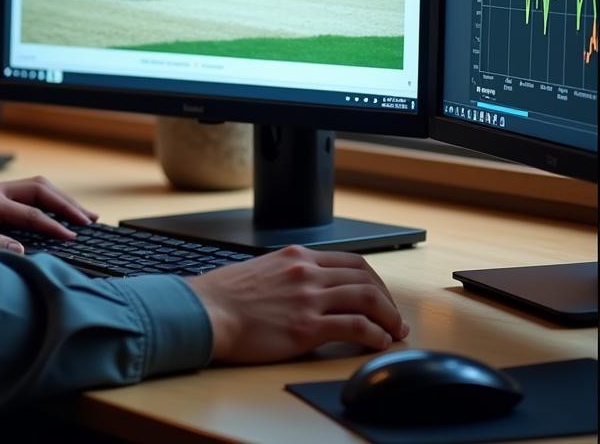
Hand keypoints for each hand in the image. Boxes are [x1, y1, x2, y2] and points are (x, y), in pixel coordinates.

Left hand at [0, 175, 97, 251]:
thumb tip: (19, 250)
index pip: (31, 212)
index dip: (55, 226)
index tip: (75, 239)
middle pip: (40, 189)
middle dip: (67, 204)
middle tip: (90, 220)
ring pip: (33, 187)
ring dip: (58, 199)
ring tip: (79, 214)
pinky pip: (22, 194)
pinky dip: (42, 200)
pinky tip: (47, 212)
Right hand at [185, 244, 408, 363]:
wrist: (206, 312)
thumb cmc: (224, 296)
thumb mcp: (262, 270)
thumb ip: (289, 275)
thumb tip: (307, 290)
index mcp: (296, 256)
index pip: (351, 261)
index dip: (374, 280)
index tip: (380, 296)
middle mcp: (306, 271)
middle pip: (365, 277)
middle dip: (387, 298)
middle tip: (394, 317)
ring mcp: (308, 298)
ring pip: (367, 299)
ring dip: (388, 318)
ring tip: (394, 332)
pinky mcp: (307, 327)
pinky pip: (356, 327)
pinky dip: (375, 335)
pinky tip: (378, 343)